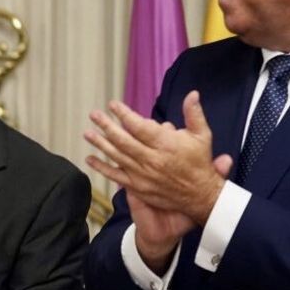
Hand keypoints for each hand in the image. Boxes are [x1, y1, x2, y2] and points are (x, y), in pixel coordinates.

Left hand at [84, 93, 233, 224]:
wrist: (200, 195)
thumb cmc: (200, 162)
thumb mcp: (202, 136)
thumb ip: (194, 114)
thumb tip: (192, 93)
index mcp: (166, 144)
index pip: (139, 126)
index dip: (123, 114)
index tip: (112, 105)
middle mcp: (152, 159)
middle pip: (123, 140)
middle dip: (106, 126)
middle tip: (94, 115)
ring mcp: (143, 174)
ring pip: (117, 156)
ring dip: (100, 143)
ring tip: (87, 133)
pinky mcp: (138, 187)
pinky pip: (115, 176)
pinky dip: (101, 167)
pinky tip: (90, 159)